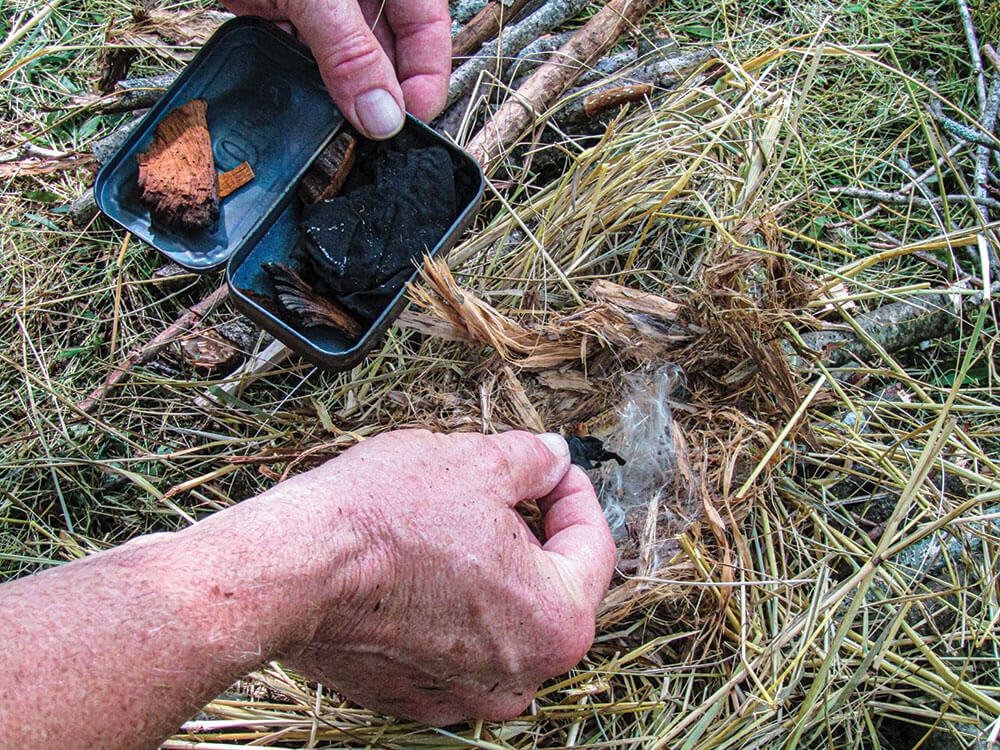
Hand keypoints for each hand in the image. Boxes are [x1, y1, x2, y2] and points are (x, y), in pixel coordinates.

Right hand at [0, 430, 614, 746]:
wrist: (290, 572)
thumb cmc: (385, 520)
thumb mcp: (478, 462)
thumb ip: (535, 461)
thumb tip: (554, 458)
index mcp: (557, 624)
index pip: (594, 547)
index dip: (575, 492)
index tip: (553, 467)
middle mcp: (520, 675)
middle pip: (548, 586)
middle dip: (531, 530)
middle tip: (503, 485)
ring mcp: (463, 693)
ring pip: (500, 615)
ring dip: (489, 567)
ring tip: (452, 518)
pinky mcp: (413, 695)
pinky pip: (453, 641)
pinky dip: (448, 602)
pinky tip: (418, 562)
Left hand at [220, 0, 450, 138]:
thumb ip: (351, 53)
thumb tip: (382, 115)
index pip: (428, 32)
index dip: (424, 82)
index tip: (404, 125)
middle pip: (387, 51)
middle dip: (376, 93)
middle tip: (365, 132)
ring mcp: (320, 2)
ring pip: (342, 60)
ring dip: (334, 90)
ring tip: (330, 114)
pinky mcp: (280, 9)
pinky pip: (299, 54)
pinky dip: (295, 75)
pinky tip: (292, 86)